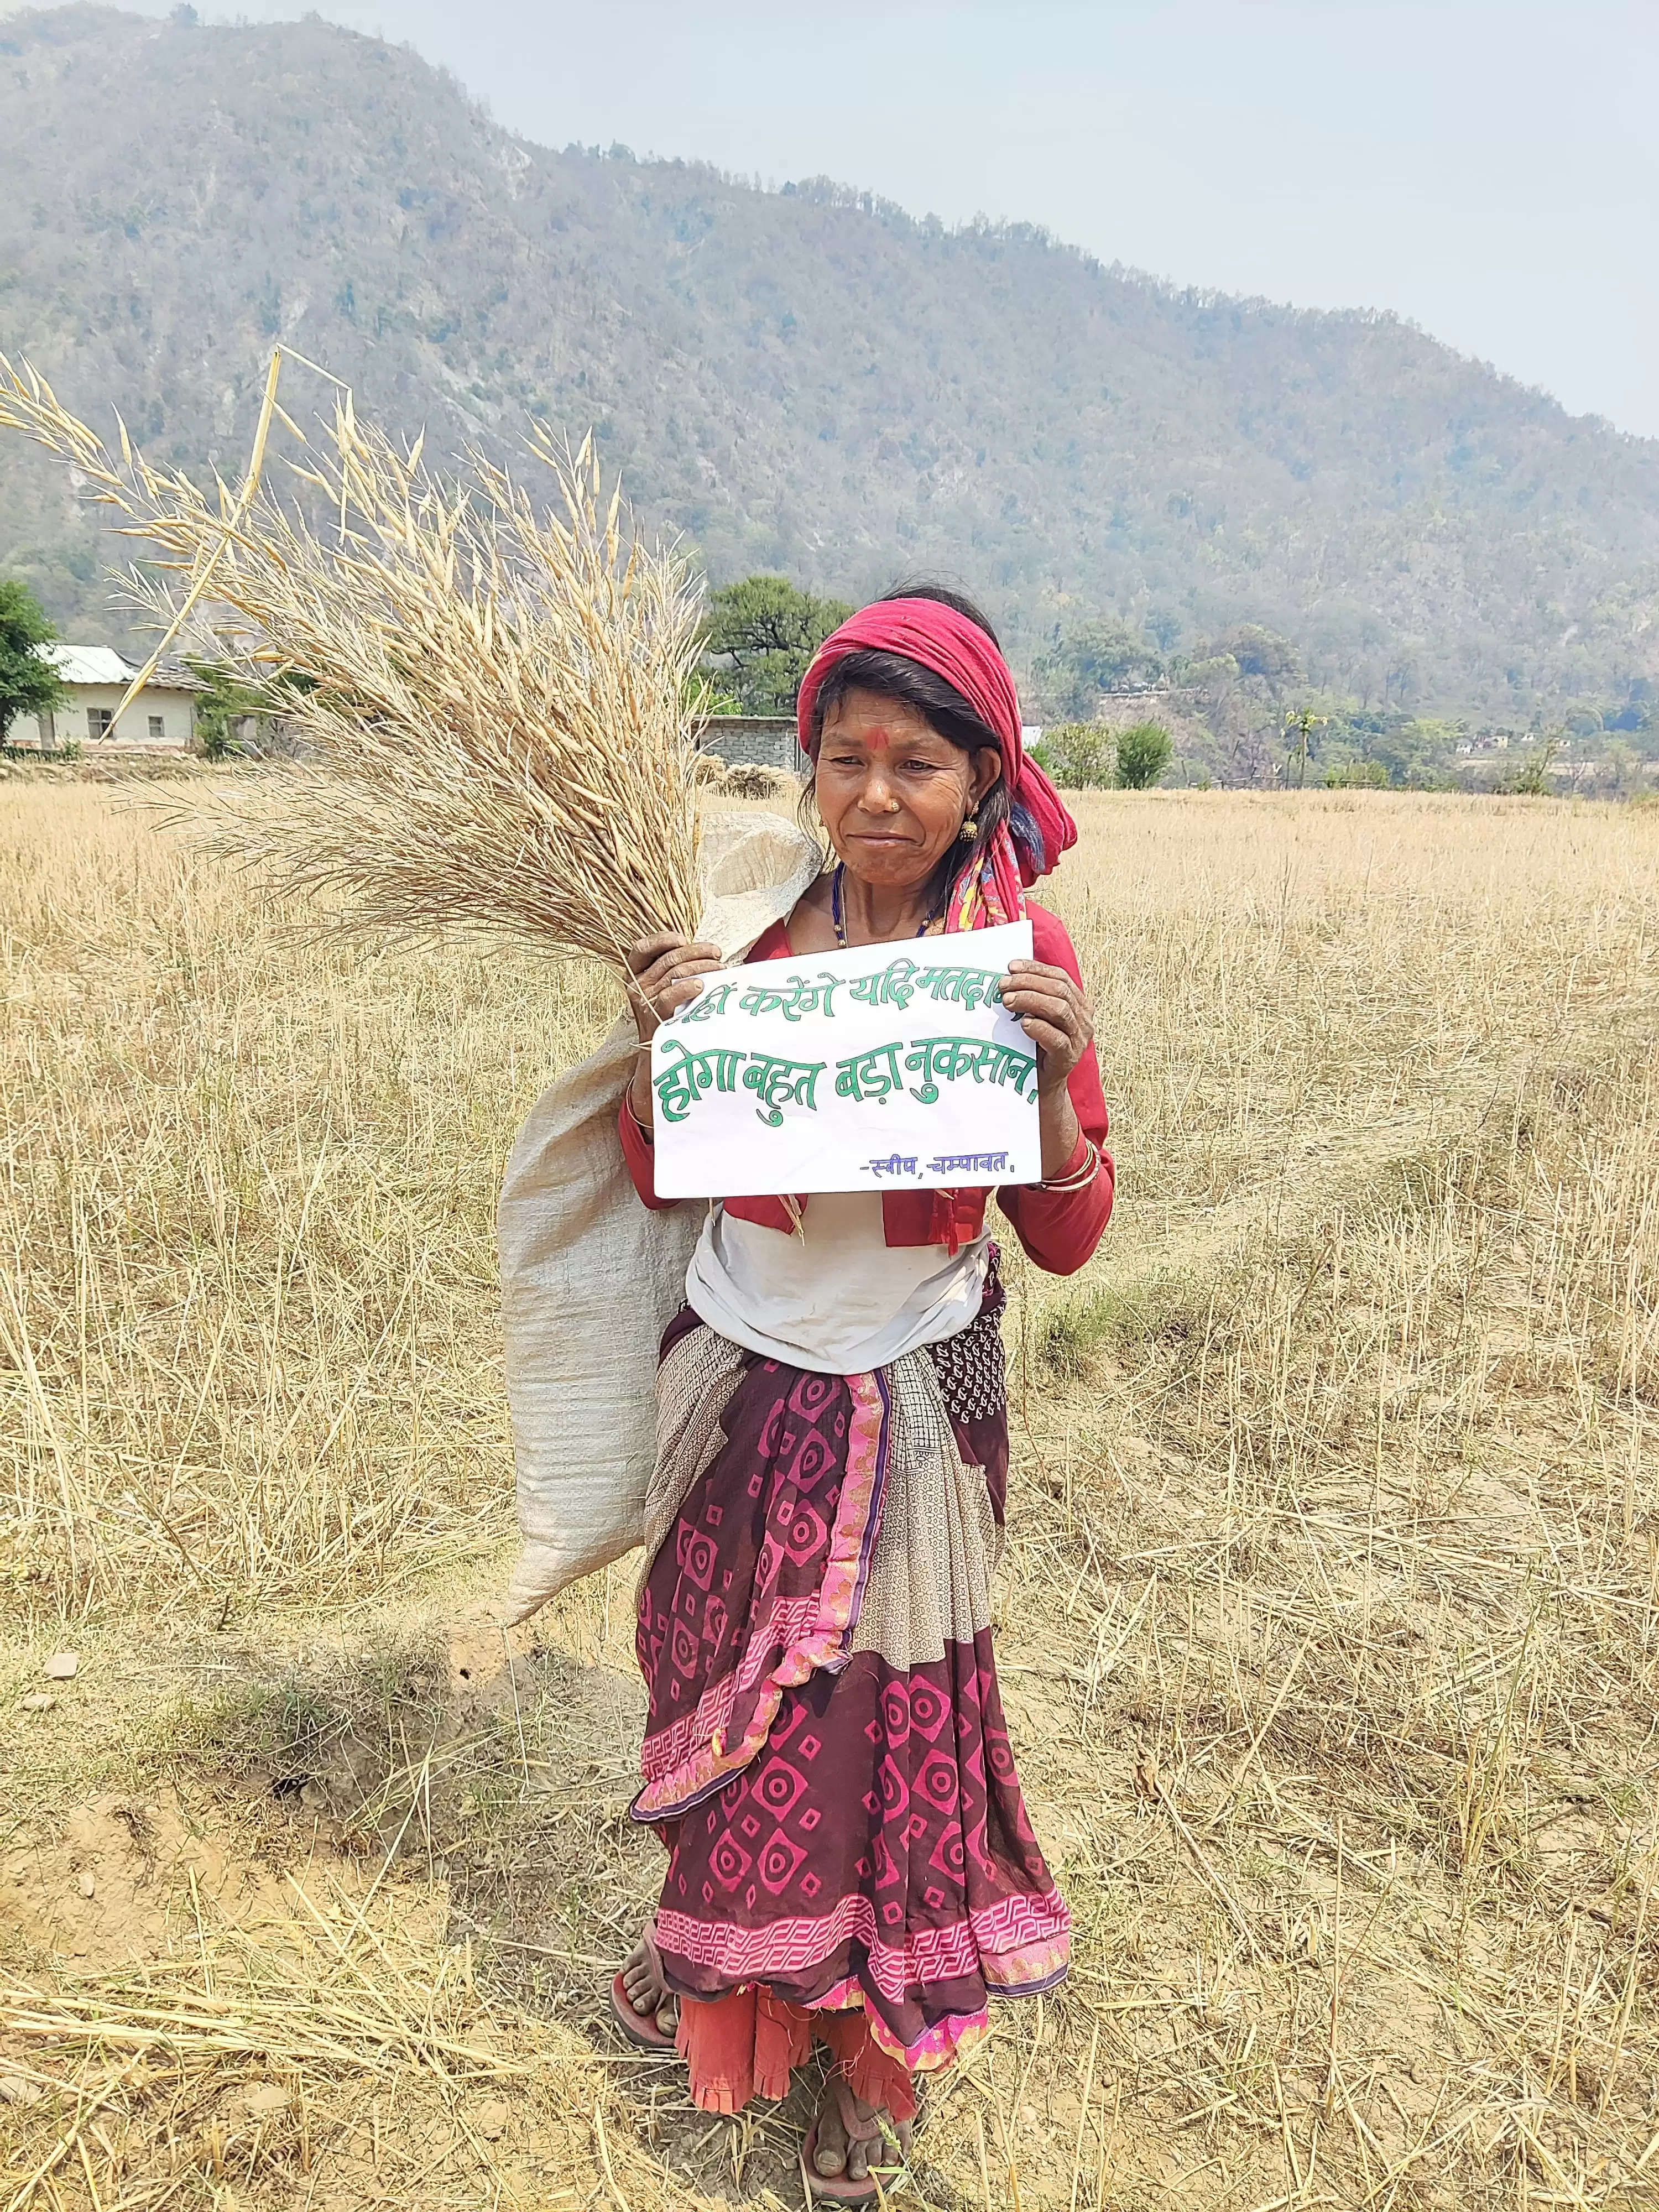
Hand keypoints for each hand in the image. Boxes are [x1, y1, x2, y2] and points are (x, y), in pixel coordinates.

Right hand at [625, 932, 723, 1041]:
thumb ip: (672, 968)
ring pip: (676, 972)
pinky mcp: (654, 1014)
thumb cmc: (668, 1015)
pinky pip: (671, 994)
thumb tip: (701, 951)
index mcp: (636, 973)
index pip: (643, 947)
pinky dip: (688, 987)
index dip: (663, 939)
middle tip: (716, 953)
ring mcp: (645, 999)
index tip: (684, 939)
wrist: (657, 1051)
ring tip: (720, 969)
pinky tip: (702, 986)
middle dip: (696, 951)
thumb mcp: (662, 988)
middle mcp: (637, 984)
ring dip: (703, 967)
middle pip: (668, 958)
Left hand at [1000, 958, 1094, 1095]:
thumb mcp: (1038, 1016)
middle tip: (1003, 986)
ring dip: (1030, 1000)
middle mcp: (1084, 1019)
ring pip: (1059, 1010)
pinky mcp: (1069, 1057)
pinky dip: (1039, 1027)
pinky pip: (1056, 1038)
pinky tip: (1023, 1023)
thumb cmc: (1036, 1046)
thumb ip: (1034, 997)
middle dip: (1028, 983)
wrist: (1042, 1084)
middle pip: (1059, 991)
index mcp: (1080, 1004)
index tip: (1011, 967)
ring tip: (1007, 1001)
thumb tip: (1009, 974)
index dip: (1036, 969)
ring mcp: (1079, 1039)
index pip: (1060, 977)